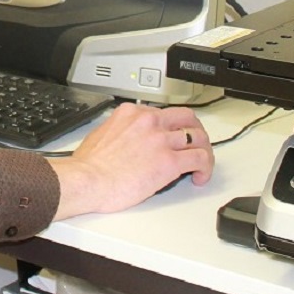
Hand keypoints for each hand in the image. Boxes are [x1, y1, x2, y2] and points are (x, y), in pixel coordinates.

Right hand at [49, 103, 213, 220]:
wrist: (88, 180)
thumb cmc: (89, 165)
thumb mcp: (101, 134)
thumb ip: (120, 131)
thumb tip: (125, 140)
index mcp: (133, 113)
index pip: (164, 113)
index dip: (172, 126)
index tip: (173, 135)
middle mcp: (150, 121)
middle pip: (187, 118)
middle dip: (196, 131)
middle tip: (197, 143)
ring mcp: (162, 140)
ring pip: (198, 137)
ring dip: (204, 151)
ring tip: (201, 164)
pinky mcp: (170, 162)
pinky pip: (199, 159)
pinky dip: (205, 168)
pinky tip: (199, 177)